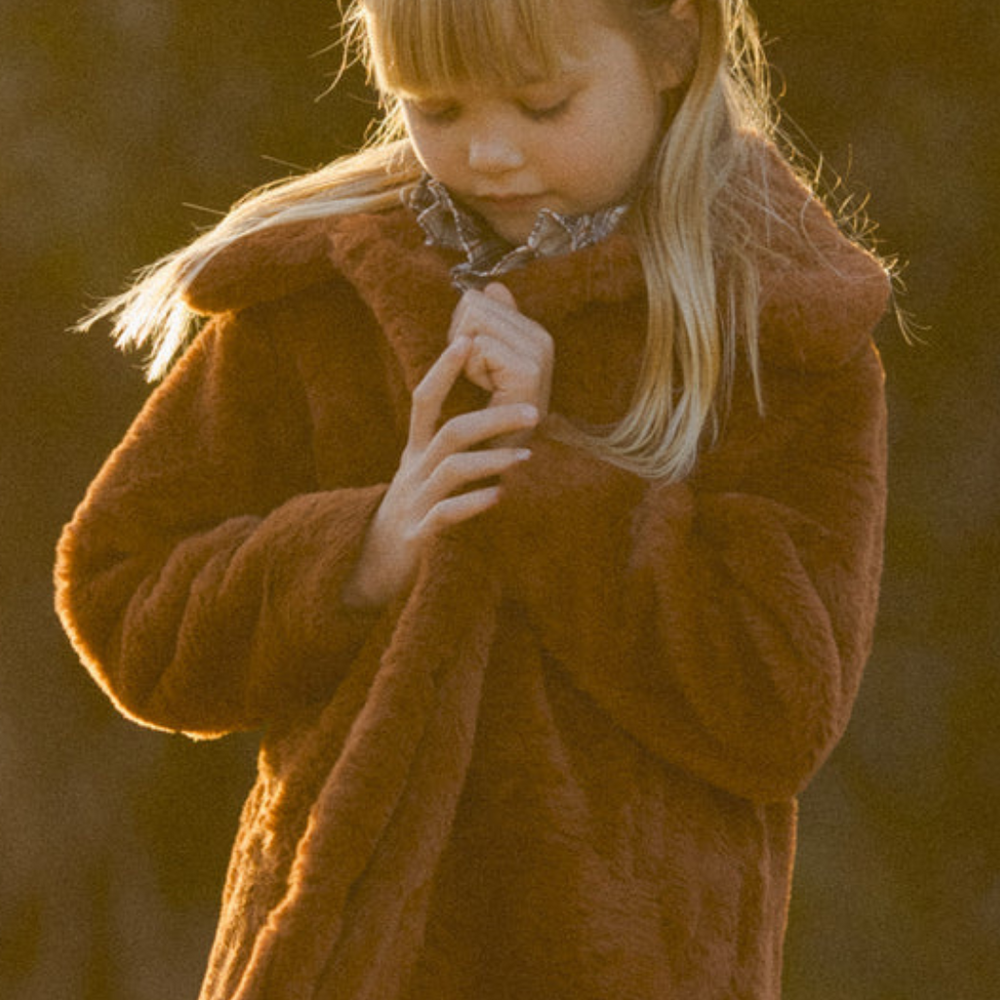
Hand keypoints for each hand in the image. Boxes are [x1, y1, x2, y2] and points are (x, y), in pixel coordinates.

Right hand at [342, 336, 537, 608]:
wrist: (371, 566)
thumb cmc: (411, 510)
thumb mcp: (422, 470)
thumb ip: (446, 440)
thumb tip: (487, 411)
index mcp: (415, 449)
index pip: (425, 399)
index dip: (443, 369)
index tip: (469, 338)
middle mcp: (413, 470)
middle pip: (450, 432)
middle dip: (493, 419)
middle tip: (534, 411)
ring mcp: (414, 503)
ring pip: (450, 470)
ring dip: (491, 460)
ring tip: (525, 457)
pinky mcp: (418, 537)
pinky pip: (444, 515)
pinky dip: (472, 504)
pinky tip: (498, 497)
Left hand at [448, 283, 553, 429]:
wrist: (491, 463)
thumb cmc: (483, 417)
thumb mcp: (485, 363)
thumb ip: (491, 321)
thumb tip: (493, 286)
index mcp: (534, 333)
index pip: (478, 298)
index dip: (462, 331)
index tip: (479, 367)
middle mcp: (543, 339)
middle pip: (473, 304)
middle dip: (461, 341)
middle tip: (479, 379)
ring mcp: (540, 355)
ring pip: (473, 322)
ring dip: (465, 358)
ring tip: (484, 388)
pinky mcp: (529, 371)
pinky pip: (477, 347)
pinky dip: (470, 372)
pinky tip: (488, 396)